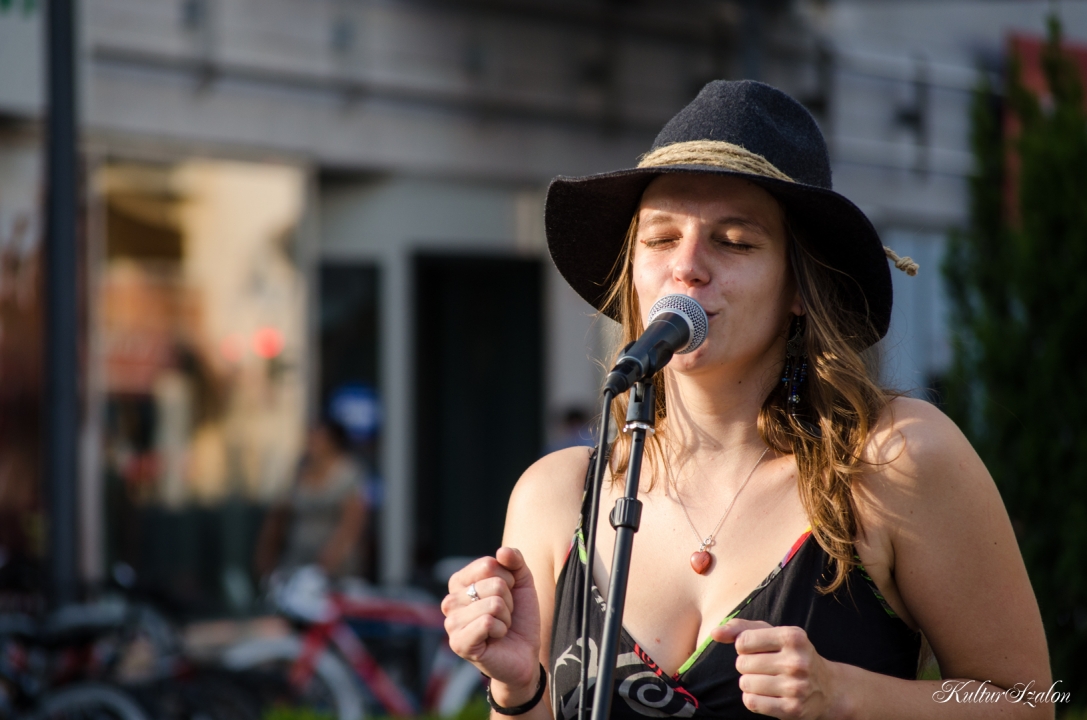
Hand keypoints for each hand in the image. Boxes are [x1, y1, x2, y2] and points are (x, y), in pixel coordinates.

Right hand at [441, 547, 541, 698]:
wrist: (524, 652)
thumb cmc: (518, 616)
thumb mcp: (522, 582)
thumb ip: (515, 560)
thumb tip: (502, 551)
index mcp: (460, 582)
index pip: (488, 564)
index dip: (508, 579)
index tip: (507, 594)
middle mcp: (450, 600)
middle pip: (494, 584)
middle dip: (509, 601)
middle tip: (503, 615)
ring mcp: (451, 622)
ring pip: (493, 604)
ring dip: (506, 617)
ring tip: (499, 627)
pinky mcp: (458, 643)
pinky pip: (488, 622)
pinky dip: (501, 629)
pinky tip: (495, 638)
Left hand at [712, 618, 845, 718]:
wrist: (828, 688)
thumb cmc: (792, 654)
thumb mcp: (772, 633)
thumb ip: (740, 628)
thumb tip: (715, 633)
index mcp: (792, 637)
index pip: (743, 641)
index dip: (743, 646)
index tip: (757, 650)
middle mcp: (797, 661)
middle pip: (742, 664)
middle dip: (746, 665)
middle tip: (764, 667)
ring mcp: (796, 687)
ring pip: (745, 683)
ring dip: (749, 682)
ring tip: (766, 680)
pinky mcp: (792, 709)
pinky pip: (751, 702)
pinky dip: (752, 698)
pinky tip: (766, 694)